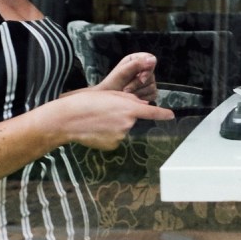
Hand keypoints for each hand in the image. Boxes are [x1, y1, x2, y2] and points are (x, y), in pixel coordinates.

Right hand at [57, 85, 173, 150]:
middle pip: (132, 120)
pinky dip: (108, 134)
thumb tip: (143, 106)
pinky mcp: (112, 145)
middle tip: (107, 111)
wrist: (69, 119)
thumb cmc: (87, 103)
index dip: (163, 114)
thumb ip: (130, 100)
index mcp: (129, 109)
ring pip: (123, 129)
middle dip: (124, 115)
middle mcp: (128, 124)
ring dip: (115, 125)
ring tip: (99, 120)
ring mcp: (120, 136)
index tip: (171, 115)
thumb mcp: (110, 94)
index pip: (152, 113)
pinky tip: (97, 129)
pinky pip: (115, 138)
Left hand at [98, 51, 159, 100]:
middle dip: (137, 84)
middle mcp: (144, 70)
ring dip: (138, 92)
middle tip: (126, 89)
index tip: (141, 78)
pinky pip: (152, 95)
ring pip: (152, 86)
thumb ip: (137, 64)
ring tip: (127, 93)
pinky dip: (142, 98)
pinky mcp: (150, 93)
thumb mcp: (122, 72)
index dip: (148, 69)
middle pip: (151, 75)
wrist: (109, 100)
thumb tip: (152, 59)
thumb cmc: (112, 84)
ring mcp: (148, 82)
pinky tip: (134, 98)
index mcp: (136, 60)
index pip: (150, 59)